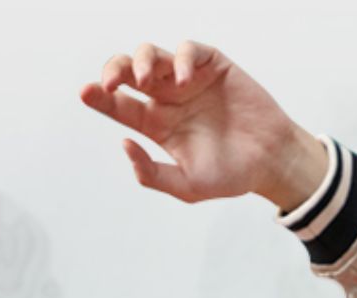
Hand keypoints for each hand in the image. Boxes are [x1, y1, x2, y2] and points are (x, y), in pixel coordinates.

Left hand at [79, 41, 325, 207]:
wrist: (270, 162)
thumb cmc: (231, 175)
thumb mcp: (187, 187)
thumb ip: (153, 173)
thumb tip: (124, 145)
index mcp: (157, 125)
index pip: (121, 106)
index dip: (101, 97)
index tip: (86, 93)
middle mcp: (168, 98)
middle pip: (129, 72)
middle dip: (114, 71)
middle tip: (110, 82)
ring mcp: (189, 80)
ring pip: (153, 55)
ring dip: (142, 61)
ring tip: (145, 79)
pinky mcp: (212, 66)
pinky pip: (189, 50)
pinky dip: (183, 59)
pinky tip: (186, 80)